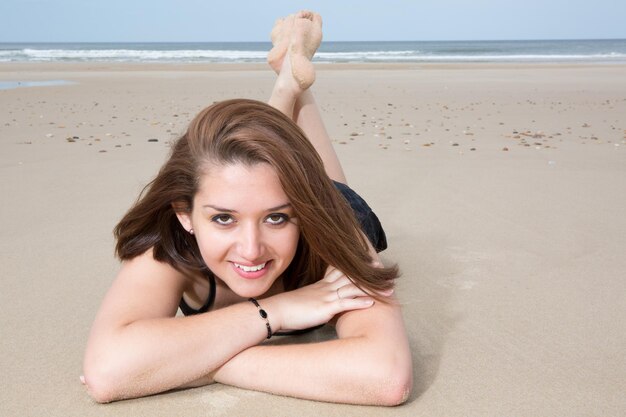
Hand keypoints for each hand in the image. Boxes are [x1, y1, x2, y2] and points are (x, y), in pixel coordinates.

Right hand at [264, 266, 388, 331]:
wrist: (275, 311)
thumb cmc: (286, 308)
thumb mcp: (302, 299)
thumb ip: (312, 298)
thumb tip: (316, 303)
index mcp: (321, 285)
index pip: (341, 270)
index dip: (356, 266)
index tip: (369, 261)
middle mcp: (326, 287)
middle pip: (352, 276)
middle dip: (369, 272)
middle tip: (384, 268)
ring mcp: (327, 296)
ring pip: (353, 289)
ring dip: (372, 289)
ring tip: (388, 289)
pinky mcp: (325, 308)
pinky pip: (345, 303)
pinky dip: (359, 302)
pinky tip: (371, 303)